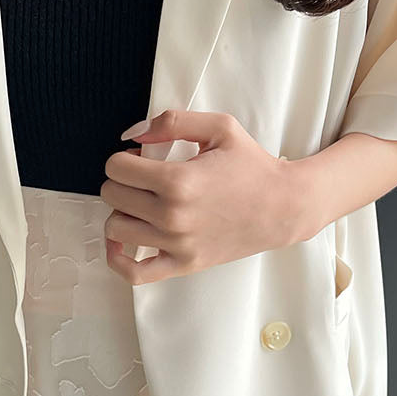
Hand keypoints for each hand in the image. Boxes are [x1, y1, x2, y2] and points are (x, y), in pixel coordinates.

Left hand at [100, 109, 306, 283]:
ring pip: (116, 229)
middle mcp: (172, 215)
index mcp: (178, 180)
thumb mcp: (220, 128)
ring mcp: (176, 244)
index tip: (143, 158)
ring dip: (121, 212)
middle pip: (112, 195)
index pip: (117, 168)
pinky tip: (123, 243)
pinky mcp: (183, 264)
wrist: (284, 206)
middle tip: (145, 179)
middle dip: (123, 181)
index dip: (125, 157)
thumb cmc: (253, 167)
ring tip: (141, 205)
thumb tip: (132, 134)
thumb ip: (172, 122)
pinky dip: (118, 259)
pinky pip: (134, 273)